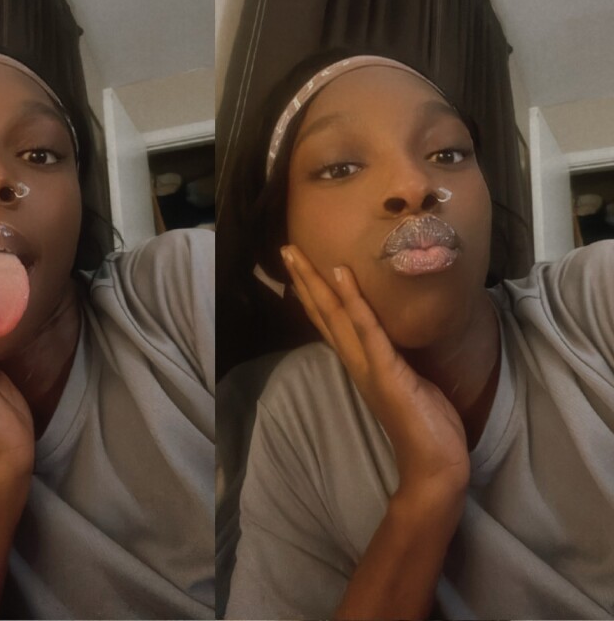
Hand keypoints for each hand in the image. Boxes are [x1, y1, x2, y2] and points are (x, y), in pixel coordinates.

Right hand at [281, 245, 469, 497]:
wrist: (434, 470)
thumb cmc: (427, 428)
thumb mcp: (407, 383)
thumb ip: (394, 361)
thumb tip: (395, 341)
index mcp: (360, 363)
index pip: (330, 321)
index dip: (313, 292)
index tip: (299, 266)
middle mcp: (356, 362)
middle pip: (323, 313)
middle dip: (304, 280)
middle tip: (285, 249)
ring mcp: (368, 366)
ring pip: (335, 316)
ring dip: (315, 282)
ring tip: (297, 255)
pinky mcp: (386, 371)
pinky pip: (368, 330)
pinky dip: (353, 301)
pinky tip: (341, 274)